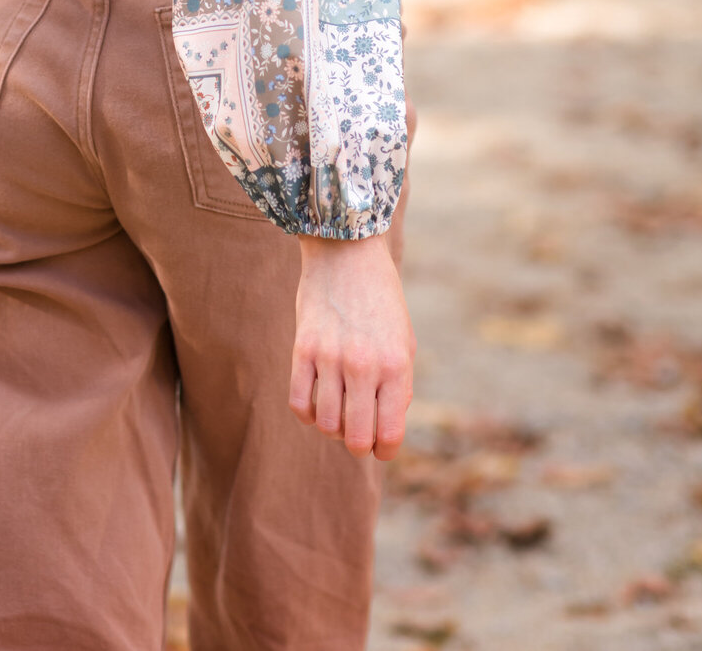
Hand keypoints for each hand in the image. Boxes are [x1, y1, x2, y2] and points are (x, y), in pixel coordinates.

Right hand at [290, 233, 414, 460]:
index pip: (390, 434)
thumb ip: (399, 386)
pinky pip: (298, 403)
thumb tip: (385, 429)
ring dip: (333, 427)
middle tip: (358, 433)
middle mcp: (363, 365)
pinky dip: (307, 414)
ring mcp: (330, 357)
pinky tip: (316, 400)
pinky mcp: (302, 348)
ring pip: (326, 424)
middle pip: (355, 438)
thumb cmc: (381, 299)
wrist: (347, 251)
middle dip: (358, 445)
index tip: (381, 445)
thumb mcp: (404, 340)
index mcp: (395, 365)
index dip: (385, 450)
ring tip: (339, 410)